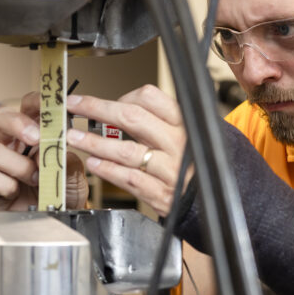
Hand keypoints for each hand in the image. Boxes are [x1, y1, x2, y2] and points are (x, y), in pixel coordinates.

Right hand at [0, 91, 88, 209]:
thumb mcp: (74, 176)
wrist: (57, 221)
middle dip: (17, 124)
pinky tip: (18, 192)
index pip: (28, 107)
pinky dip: (6, 185)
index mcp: (33, 134)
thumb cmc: (63, 193)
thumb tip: (60, 149)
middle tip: (37, 138)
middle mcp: (12, 145)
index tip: (52, 107)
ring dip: (18, 165)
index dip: (36, 102)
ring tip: (36, 179)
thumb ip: (69, 161)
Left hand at [65, 85, 189, 216]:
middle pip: (132, 118)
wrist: (217, 197)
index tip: (100, 100)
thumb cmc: (200, 163)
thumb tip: (120, 108)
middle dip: (97, 109)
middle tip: (75, 106)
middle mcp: (179, 143)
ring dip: (95, 143)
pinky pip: (131, 179)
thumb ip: (161, 121)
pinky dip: (109, 171)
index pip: (149, 98)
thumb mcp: (191, 134)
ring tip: (75, 138)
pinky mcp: (164, 194)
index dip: (120, 97)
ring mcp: (171, 169)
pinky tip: (94, 165)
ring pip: (126, 150)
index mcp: (185, 123)